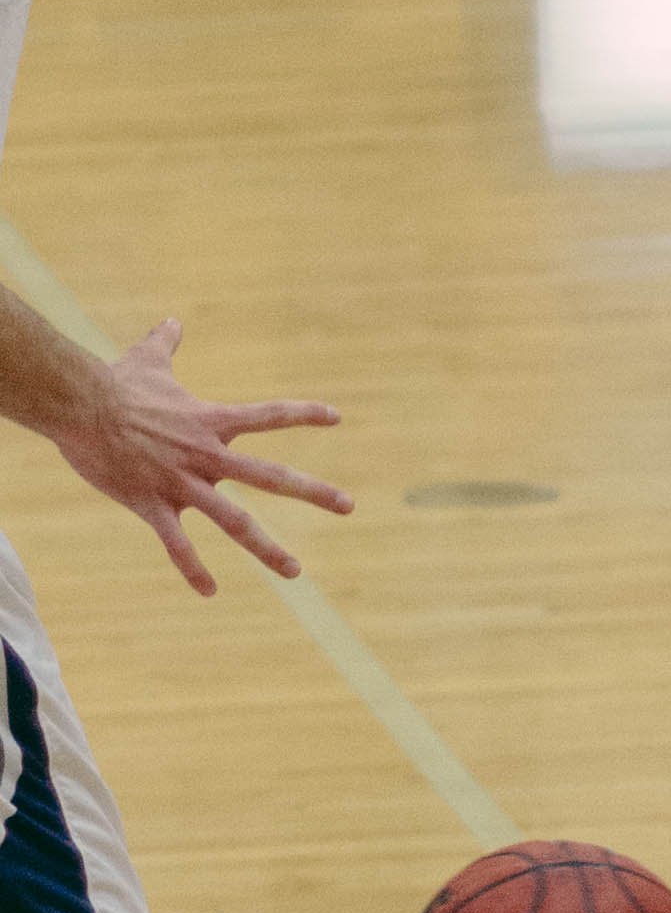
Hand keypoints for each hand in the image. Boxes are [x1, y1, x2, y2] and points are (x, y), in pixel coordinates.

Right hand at [55, 319, 350, 593]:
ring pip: (234, 521)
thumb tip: (171, 320)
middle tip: (350, 505)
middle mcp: (206, 455)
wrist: (79, 405)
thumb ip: (166, 343)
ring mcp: (182, 482)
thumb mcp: (146, 359)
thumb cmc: (113, 383)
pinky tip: (210, 592)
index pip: (268, 415)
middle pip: (270, 477)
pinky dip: (194, 569)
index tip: (336, 417)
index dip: (302, 413)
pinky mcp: (152, 504)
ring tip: (296, 572)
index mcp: (211, 423)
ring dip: (267, 549)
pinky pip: (177, 544)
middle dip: (313, 491)